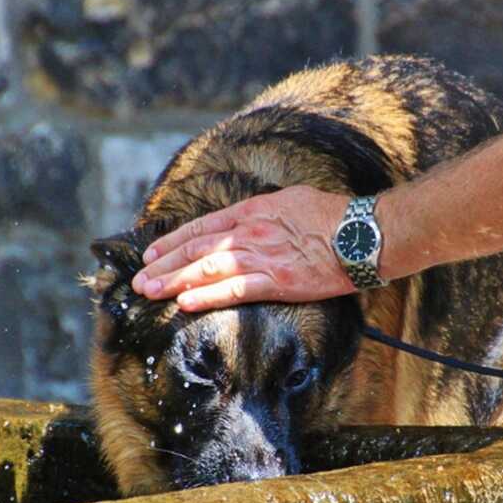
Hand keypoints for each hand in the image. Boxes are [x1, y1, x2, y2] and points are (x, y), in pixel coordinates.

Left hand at [131, 185, 355, 311]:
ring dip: (175, 281)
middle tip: (140, 279)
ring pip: (207, 269)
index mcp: (253, 210)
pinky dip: (207, 296)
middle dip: (165, 264)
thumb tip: (247, 218)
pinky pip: (234, 291)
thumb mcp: (291, 200)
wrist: (362, 234)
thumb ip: (263, 211)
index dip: (173, 241)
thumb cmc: (333, 216)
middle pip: (197, 248)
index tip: (152, 253)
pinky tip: (185, 303)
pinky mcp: (276, 281)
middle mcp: (250, 232)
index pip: (203, 227)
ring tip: (150, 291)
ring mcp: (262, 257)